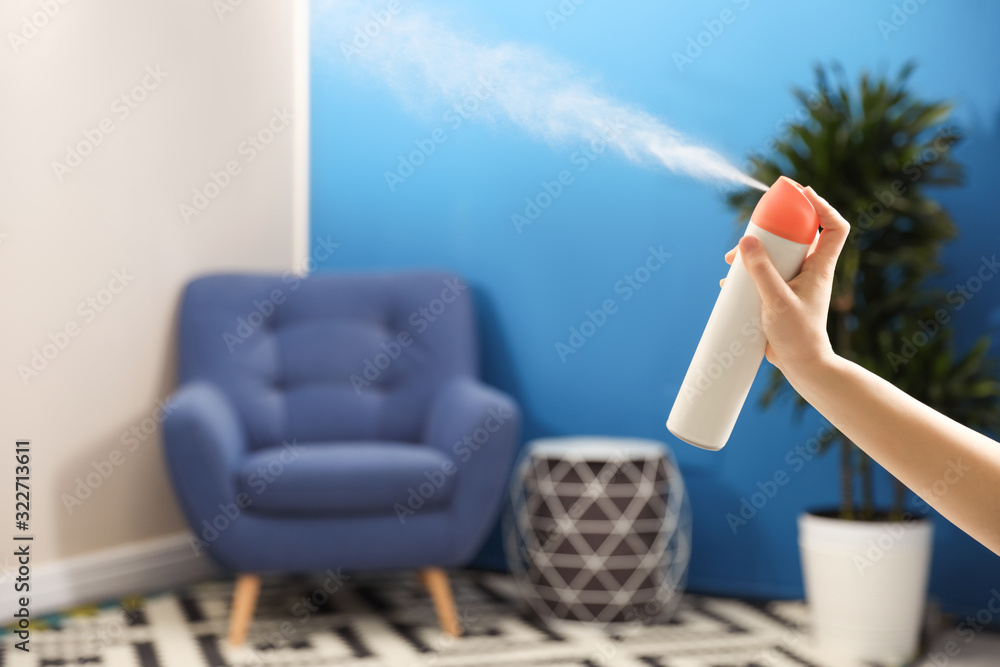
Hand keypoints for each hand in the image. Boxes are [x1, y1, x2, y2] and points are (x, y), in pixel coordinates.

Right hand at [721, 187, 849, 380]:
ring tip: (731, 261)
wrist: (800, 366)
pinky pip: (763, 276)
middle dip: (772, 229)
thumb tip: (746, 241)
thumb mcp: (776, 300)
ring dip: (753, 253)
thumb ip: (761, 271)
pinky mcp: (779, 296)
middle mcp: (810, 271)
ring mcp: (794, 283)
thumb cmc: (798, 335)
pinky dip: (747, 274)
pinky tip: (730, 284)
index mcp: (820, 267)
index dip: (821, 205)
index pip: (834, 227)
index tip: (801, 194)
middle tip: (751, 229)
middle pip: (796, 236)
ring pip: (776, 256)